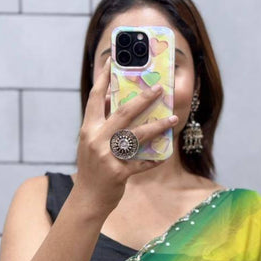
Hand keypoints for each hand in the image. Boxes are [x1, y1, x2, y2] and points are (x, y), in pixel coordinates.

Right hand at [74, 56, 178, 215]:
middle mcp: (96, 140)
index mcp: (88, 130)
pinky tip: (164, 155)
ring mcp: (107, 157)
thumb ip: (101, 123)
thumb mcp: (91, 143)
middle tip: (159, 89)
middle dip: (143, 99)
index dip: (103, 79)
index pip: (96, 99)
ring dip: (158, 126)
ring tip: (173, 119)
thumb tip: (113, 99)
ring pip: (137, 136)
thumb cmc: (92, 169)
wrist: (87, 199)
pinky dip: (154, 159)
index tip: (112, 61)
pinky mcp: (118, 173)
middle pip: (123, 113)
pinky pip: (142, 163)